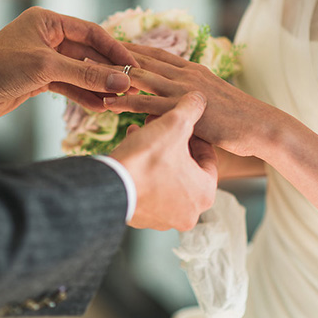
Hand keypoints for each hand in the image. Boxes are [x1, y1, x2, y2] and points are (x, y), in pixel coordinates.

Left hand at [0, 7, 138, 122]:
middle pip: (88, 53)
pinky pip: (69, 85)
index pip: (91, 32)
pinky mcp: (39, 79)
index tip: (134, 66)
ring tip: (118, 102)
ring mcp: (44, 59)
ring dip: (97, 86)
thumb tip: (122, 81)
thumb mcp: (45, 69)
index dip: (115, 49)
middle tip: (131, 87)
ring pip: (80, 71)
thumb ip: (85, 74)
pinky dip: (83, 96)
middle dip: (108, 71)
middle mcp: (47, 37)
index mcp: (47, 22)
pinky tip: (99, 107)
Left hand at [103, 43, 274, 157]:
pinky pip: (147, 104)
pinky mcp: (183, 109)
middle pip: (142, 59)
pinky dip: (125, 102)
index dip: (130, 48)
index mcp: (192, 69)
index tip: (107, 43)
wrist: (260, 125)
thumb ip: (192, 98)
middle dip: (113, 54)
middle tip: (86, 49)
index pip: (155, 53)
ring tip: (87, 70)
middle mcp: (185, 73)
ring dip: (113, 73)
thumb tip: (178, 105)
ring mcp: (184, 89)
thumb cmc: (239, 118)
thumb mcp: (212, 100)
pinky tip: (106, 102)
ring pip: (141, 77)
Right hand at [110, 92, 217, 230]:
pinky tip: (132, 147)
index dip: (195, 135)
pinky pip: (148, 188)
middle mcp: (189, 212)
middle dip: (174, 143)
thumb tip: (199, 98)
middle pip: (186, 168)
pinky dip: (143, 169)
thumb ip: (191, 109)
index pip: (208, 159)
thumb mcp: (174, 124)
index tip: (184, 123)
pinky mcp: (141, 218)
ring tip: (144, 132)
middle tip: (162, 126)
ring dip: (157, 155)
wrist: (108, 185)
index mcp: (205, 194)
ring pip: (166, 177)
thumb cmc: (147, 158)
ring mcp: (164, 219)